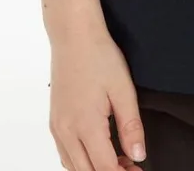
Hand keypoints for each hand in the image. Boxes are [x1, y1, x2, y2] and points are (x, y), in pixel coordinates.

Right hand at [48, 24, 146, 170]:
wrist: (73, 35)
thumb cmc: (98, 56)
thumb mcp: (123, 89)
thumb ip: (131, 126)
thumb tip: (138, 155)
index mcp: (85, 125)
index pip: (104, 169)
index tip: (138, 170)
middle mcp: (66, 131)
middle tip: (131, 167)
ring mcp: (57, 127)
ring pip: (73, 167)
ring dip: (95, 170)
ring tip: (119, 160)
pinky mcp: (54, 121)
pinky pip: (65, 154)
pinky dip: (81, 161)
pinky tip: (98, 151)